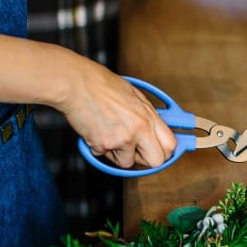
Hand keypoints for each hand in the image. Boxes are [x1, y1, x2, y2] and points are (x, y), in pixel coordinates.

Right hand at [59, 64, 176, 167]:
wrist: (76, 83)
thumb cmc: (101, 84)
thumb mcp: (134, 95)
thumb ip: (146, 114)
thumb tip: (153, 129)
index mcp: (148, 116)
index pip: (170, 145)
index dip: (165, 152)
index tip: (159, 151)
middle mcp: (139, 129)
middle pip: (156, 161)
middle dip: (146, 160)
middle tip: (136, 151)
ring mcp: (121, 139)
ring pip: (127, 162)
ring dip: (119, 154)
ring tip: (109, 134)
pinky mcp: (103, 145)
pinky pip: (105, 156)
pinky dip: (100, 148)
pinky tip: (97, 130)